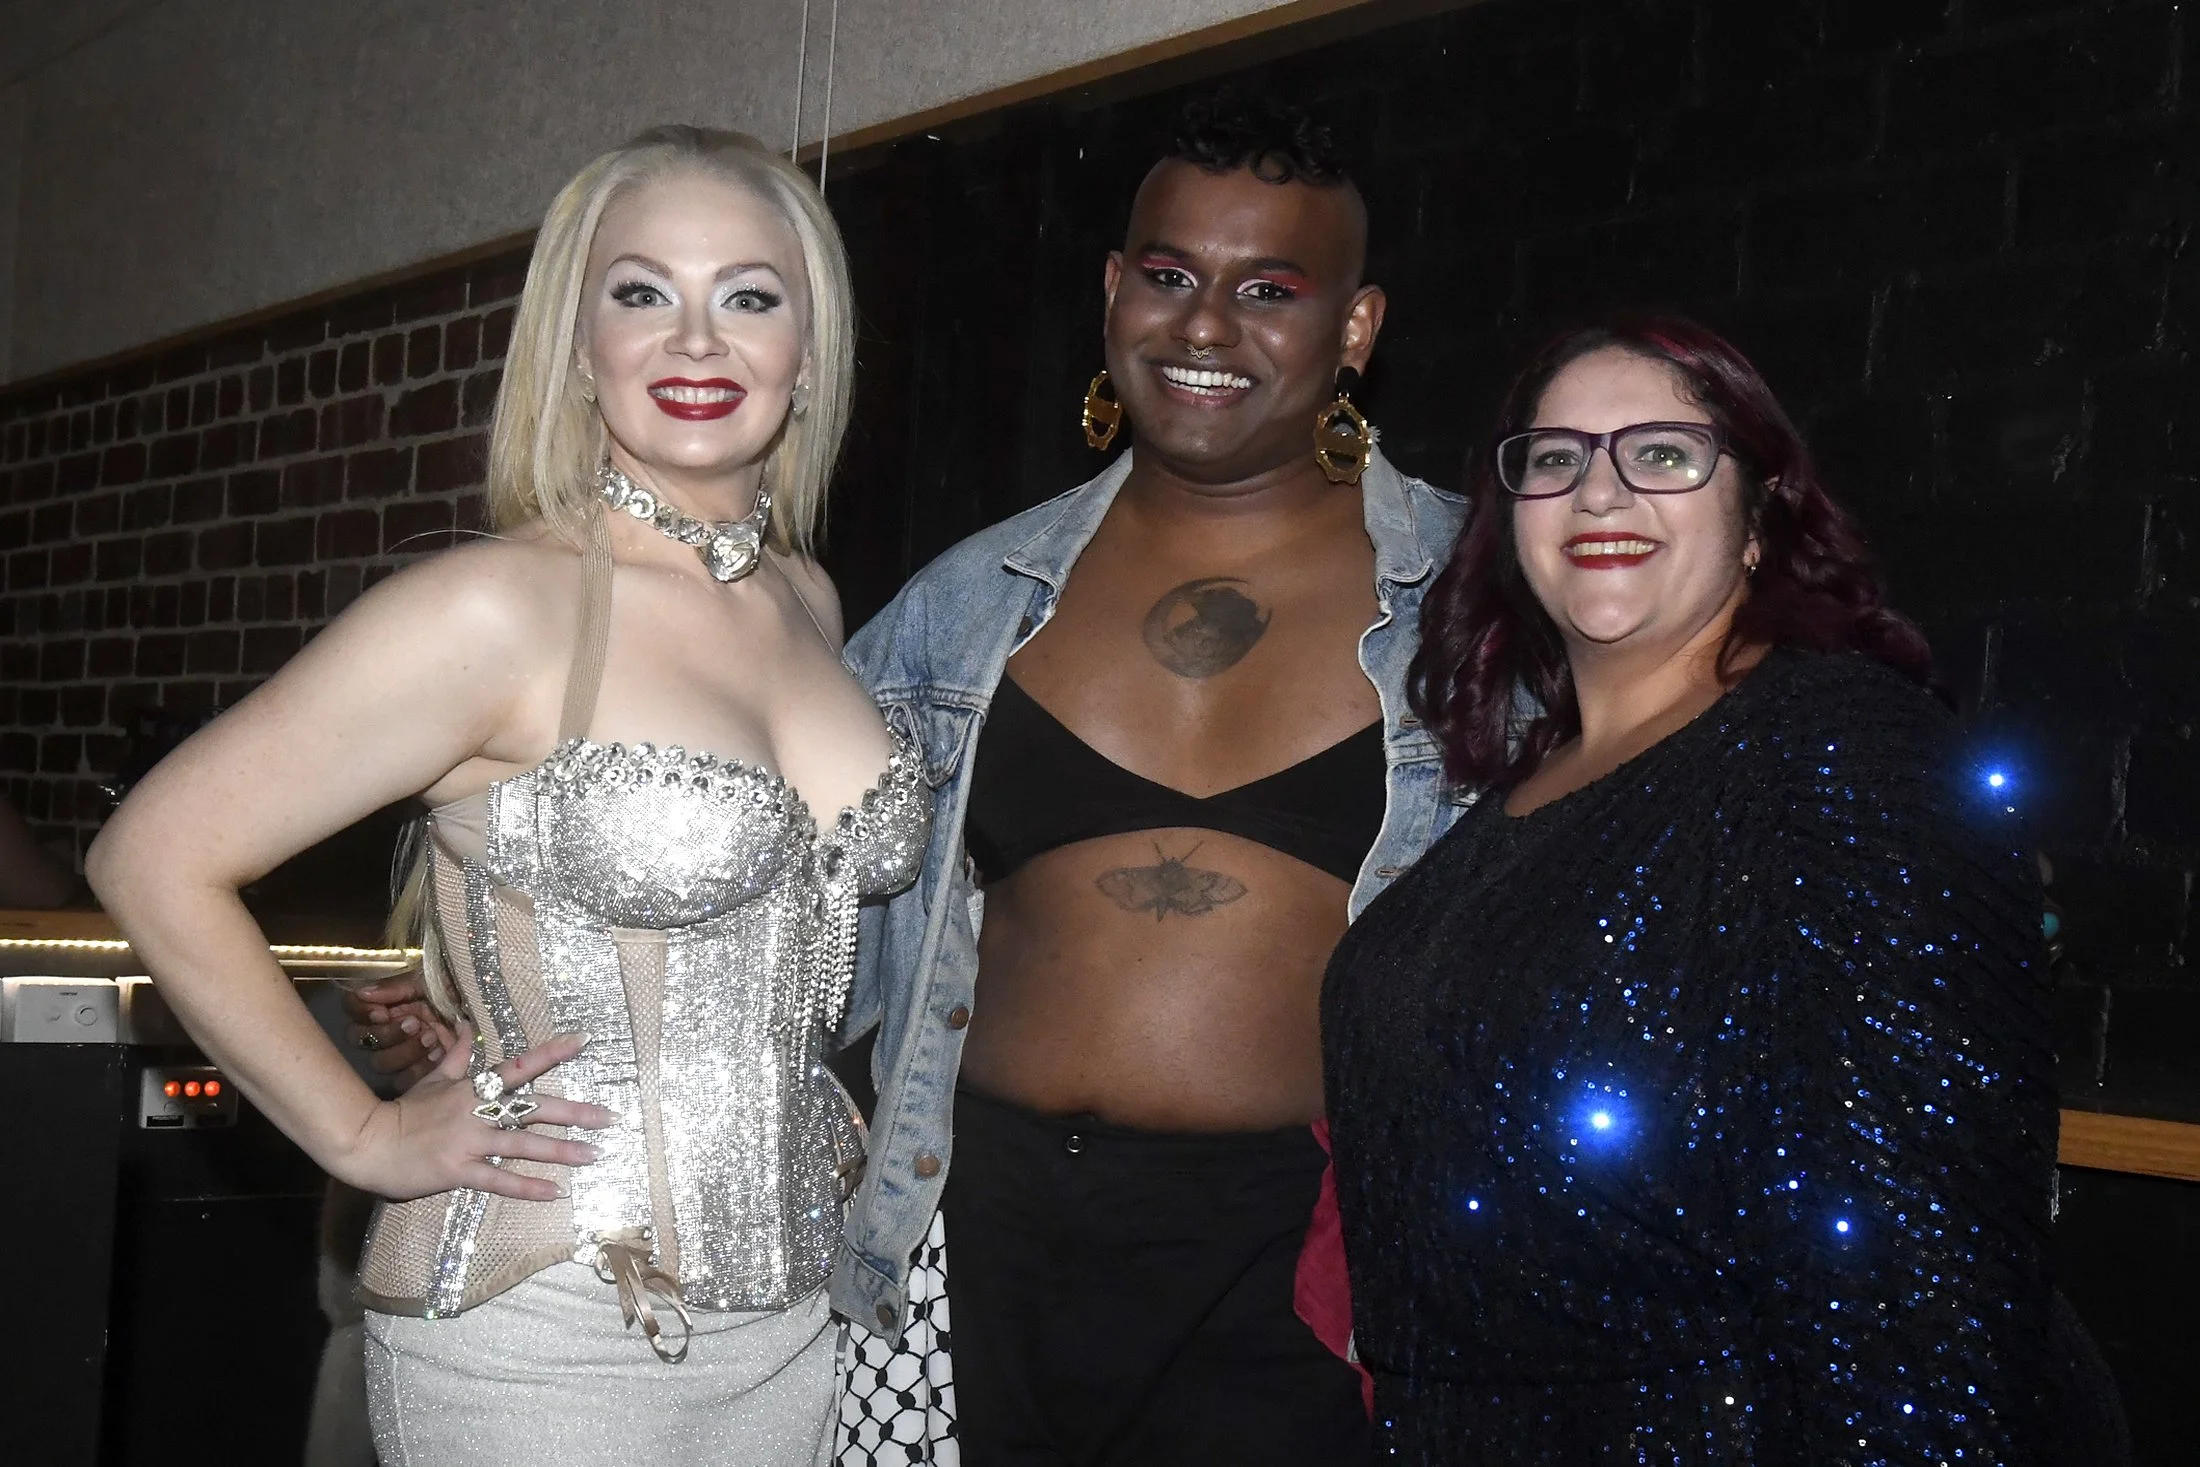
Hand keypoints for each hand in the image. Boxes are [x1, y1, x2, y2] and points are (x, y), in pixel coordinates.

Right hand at [337, 1032, 613, 1202]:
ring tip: (594, 1155)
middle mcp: (479, 1112)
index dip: (552, 1052)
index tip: (583, 1040)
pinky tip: (554, 1192)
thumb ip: (456, 1055)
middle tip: (610, 1117)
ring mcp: (471, 1141)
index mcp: (474, 1088)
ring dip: (562, 1150)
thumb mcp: (432, 1078)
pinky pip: (499, 1180)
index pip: (520, 1065)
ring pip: (524, 1144)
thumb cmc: (403, 1111)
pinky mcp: (460, 1170)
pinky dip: (527, 1187)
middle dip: (575, 1112)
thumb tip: (465, 1025)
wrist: (368, 1142)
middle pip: (534, 1107)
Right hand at [343, 974, 457, 1087]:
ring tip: (432, 1038)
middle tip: (415, 1025)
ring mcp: (400, 1051)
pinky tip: (438, 1055)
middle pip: (359, 1039)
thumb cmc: (456, 992)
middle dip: (387, 1033)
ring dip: (404, 1051)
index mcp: (387, 1002)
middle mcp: (387, 1026)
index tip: (383, 1012)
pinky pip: (400, 1081)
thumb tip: (362, 992)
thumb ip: (397, 987)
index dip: (362, 1012)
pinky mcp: (415, 1073)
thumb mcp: (430, 982)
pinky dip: (418, 1068)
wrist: (484, 1009)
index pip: (352, 1007)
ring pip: (379, 1062)